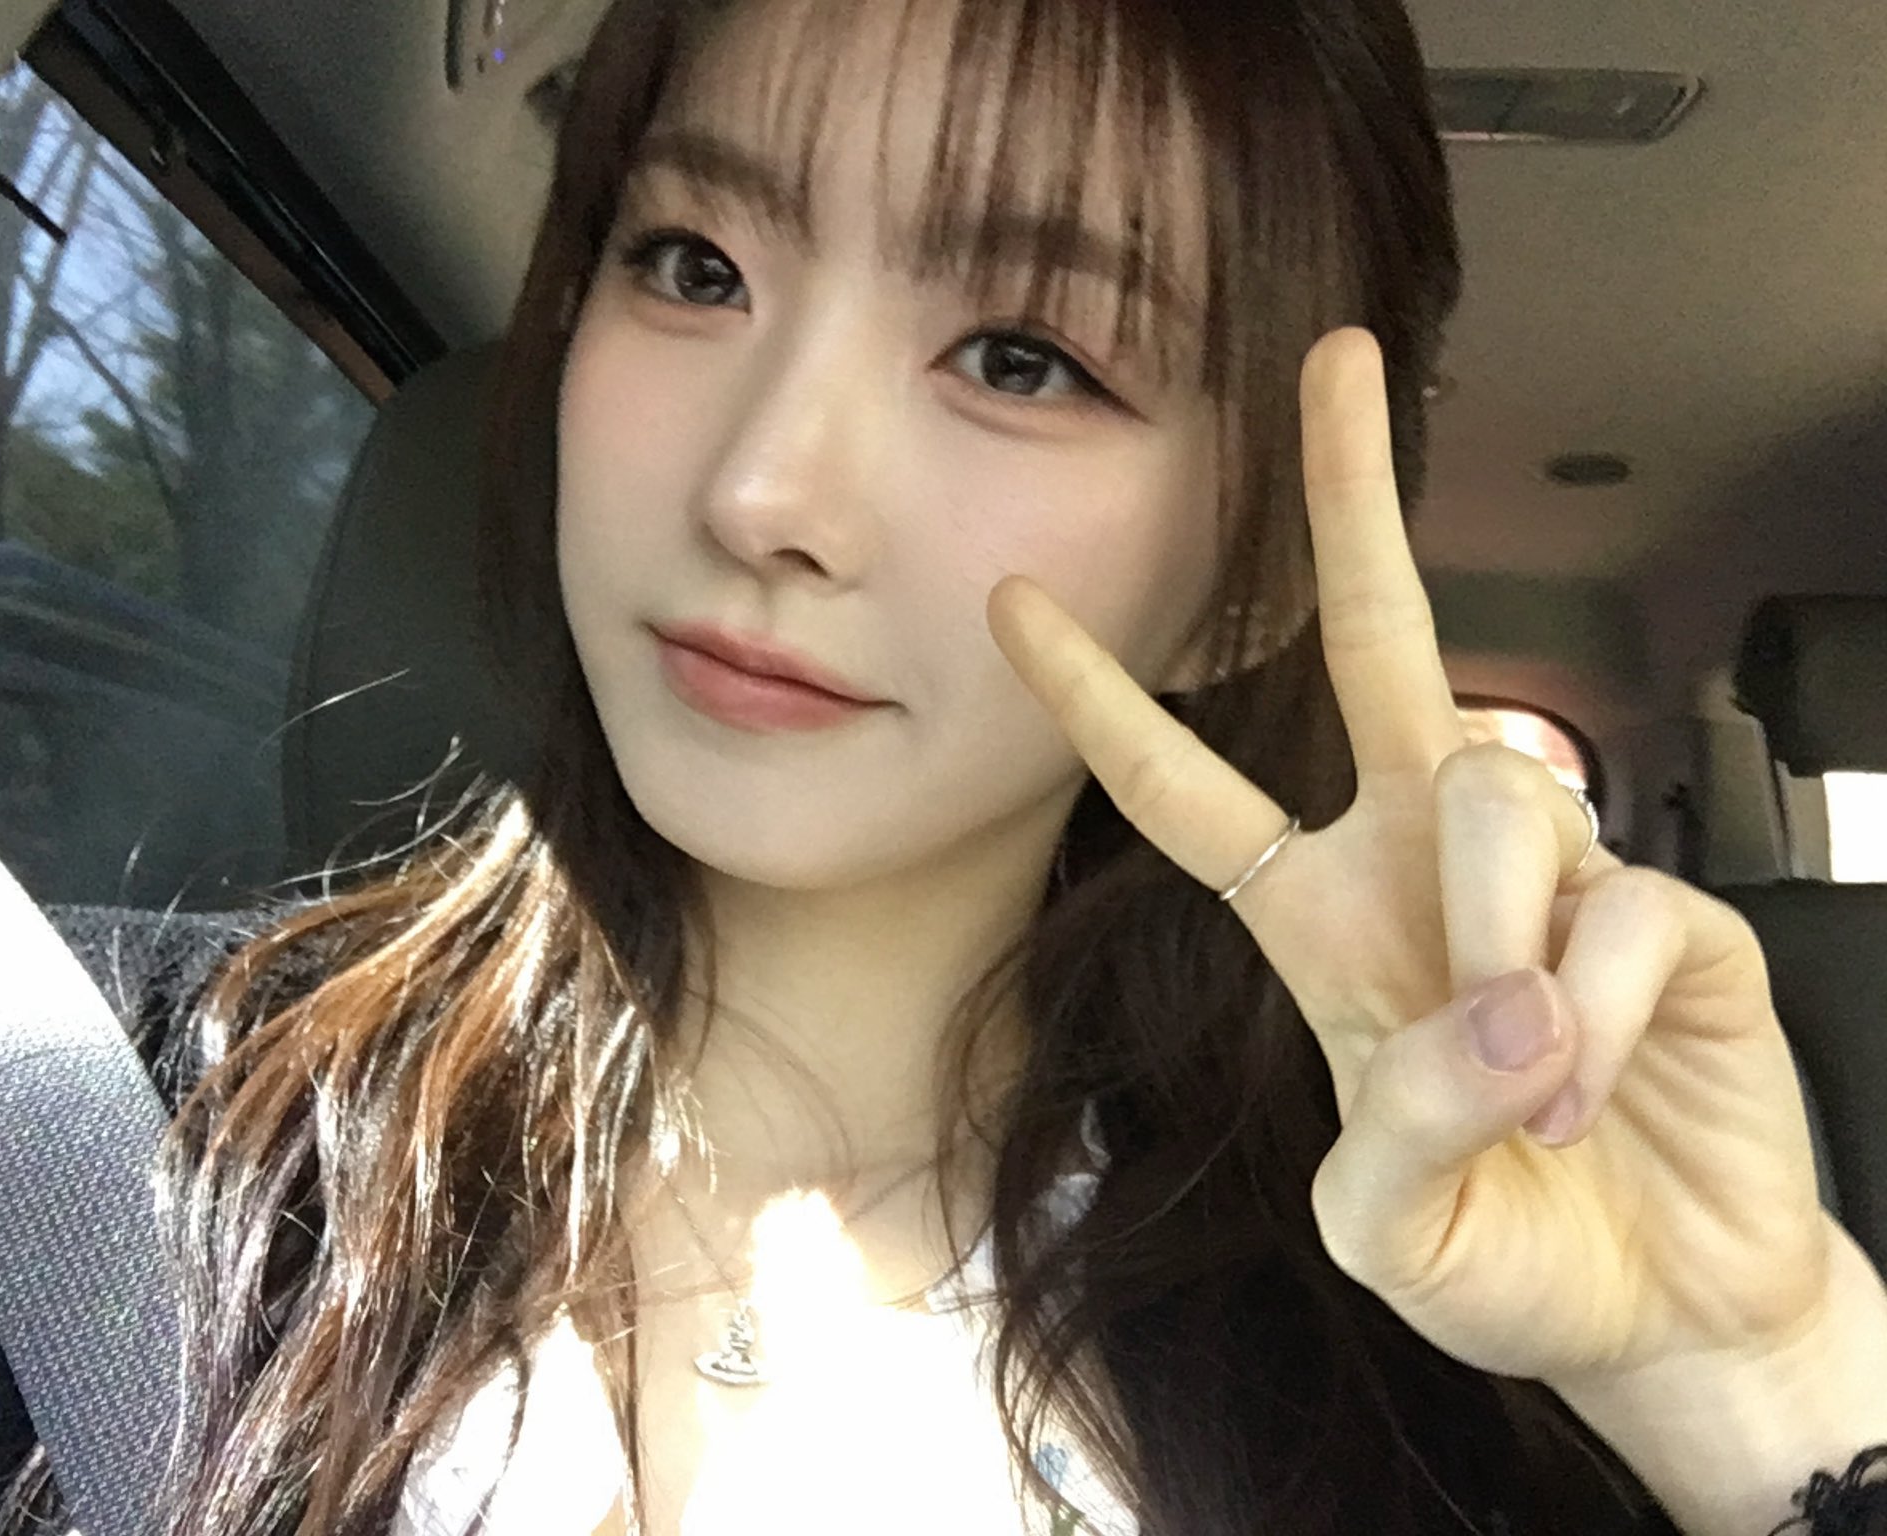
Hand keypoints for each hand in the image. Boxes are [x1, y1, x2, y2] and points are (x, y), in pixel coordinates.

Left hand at [985, 326, 1857, 1392]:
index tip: (1016, 601)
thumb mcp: (1392, 1225)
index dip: (1101, 699)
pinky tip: (1597, 1083)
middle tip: (1336, 364)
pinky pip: (1619, 907)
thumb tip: (1502, 1006)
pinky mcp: (1672, 914)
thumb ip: (1402, 1124)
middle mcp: (1423, 864)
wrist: (1668, 1311)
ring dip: (1497, 949)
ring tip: (1533, 1086)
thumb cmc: (1510, 1257)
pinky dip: (1600, 1014)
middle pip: (1384, 642)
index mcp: (1317, 918)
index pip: (1186, 789)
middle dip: (1356, 500)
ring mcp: (1551, 877)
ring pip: (1497, 792)